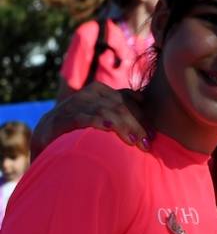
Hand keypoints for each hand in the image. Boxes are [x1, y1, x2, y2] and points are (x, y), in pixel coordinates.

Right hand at [33, 83, 149, 155]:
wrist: (46, 134)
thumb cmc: (80, 126)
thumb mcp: (101, 113)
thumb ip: (119, 107)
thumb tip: (144, 101)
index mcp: (99, 91)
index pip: (126, 98)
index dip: (142, 116)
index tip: (153, 135)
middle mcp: (87, 94)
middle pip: (119, 106)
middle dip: (136, 125)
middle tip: (147, 143)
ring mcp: (74, 105)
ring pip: (105, 111)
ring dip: (122, 127)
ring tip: (134, 141)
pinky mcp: (62, 118)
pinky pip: (83, 117)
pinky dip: (97, 122)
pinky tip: (108, 128)